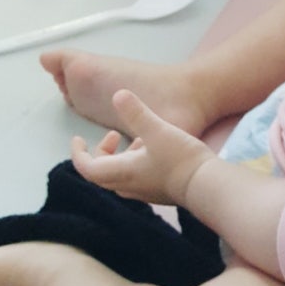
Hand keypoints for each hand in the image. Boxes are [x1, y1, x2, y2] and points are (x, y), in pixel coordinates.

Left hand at [71, 89, 211, 205]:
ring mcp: (144, 191)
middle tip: (112, 135)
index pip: (87, 168)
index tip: (77, 138)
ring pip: (120, 175)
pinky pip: (137, 176)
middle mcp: (128, 186)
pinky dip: (136, 161)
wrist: (207, 186)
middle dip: (101, 152)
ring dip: (121, 156)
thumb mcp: (157, 130)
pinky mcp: (158, 191)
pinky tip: (155, 148)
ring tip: (138, 138)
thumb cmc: (179, 159)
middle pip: (101, 173)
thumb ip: (136, 113)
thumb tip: (118, 94)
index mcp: (121, 173)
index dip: (78, 153)